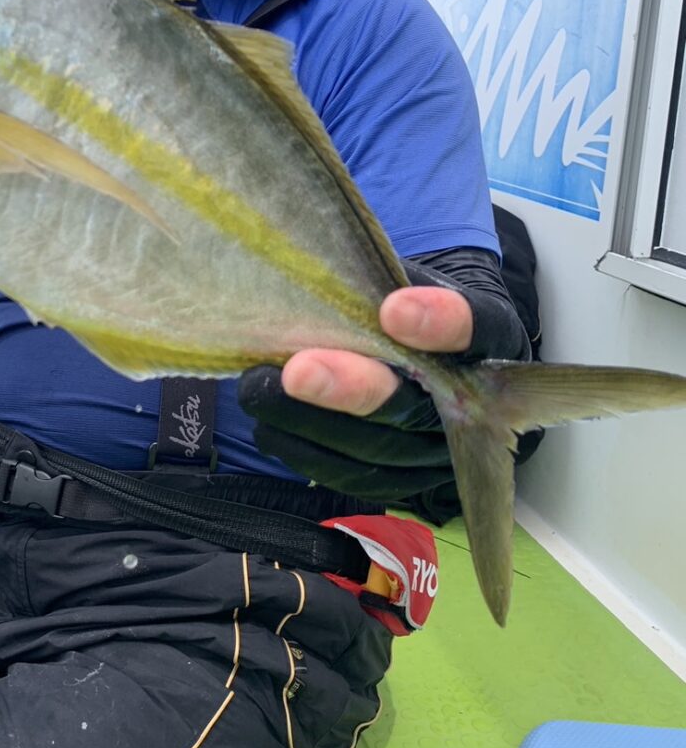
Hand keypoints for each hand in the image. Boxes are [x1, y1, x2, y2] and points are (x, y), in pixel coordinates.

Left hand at [238, 284, 482, 503]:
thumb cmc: (406, 302)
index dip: (440, 323)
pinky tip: (268, 420)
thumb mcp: (403, 275)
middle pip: (414, 406)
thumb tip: (312, 268)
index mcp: (488, 335)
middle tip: (298, 371)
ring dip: (311, 421)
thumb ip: (375, 276)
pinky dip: (303, 448)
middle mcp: (471, 402)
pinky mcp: (403, 479)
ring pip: (377, 448)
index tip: (393, 310)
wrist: (426, 349)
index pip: (477, 329)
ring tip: (258, 389)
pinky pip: (353, 476)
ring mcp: (436, 449)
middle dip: (352, 389)